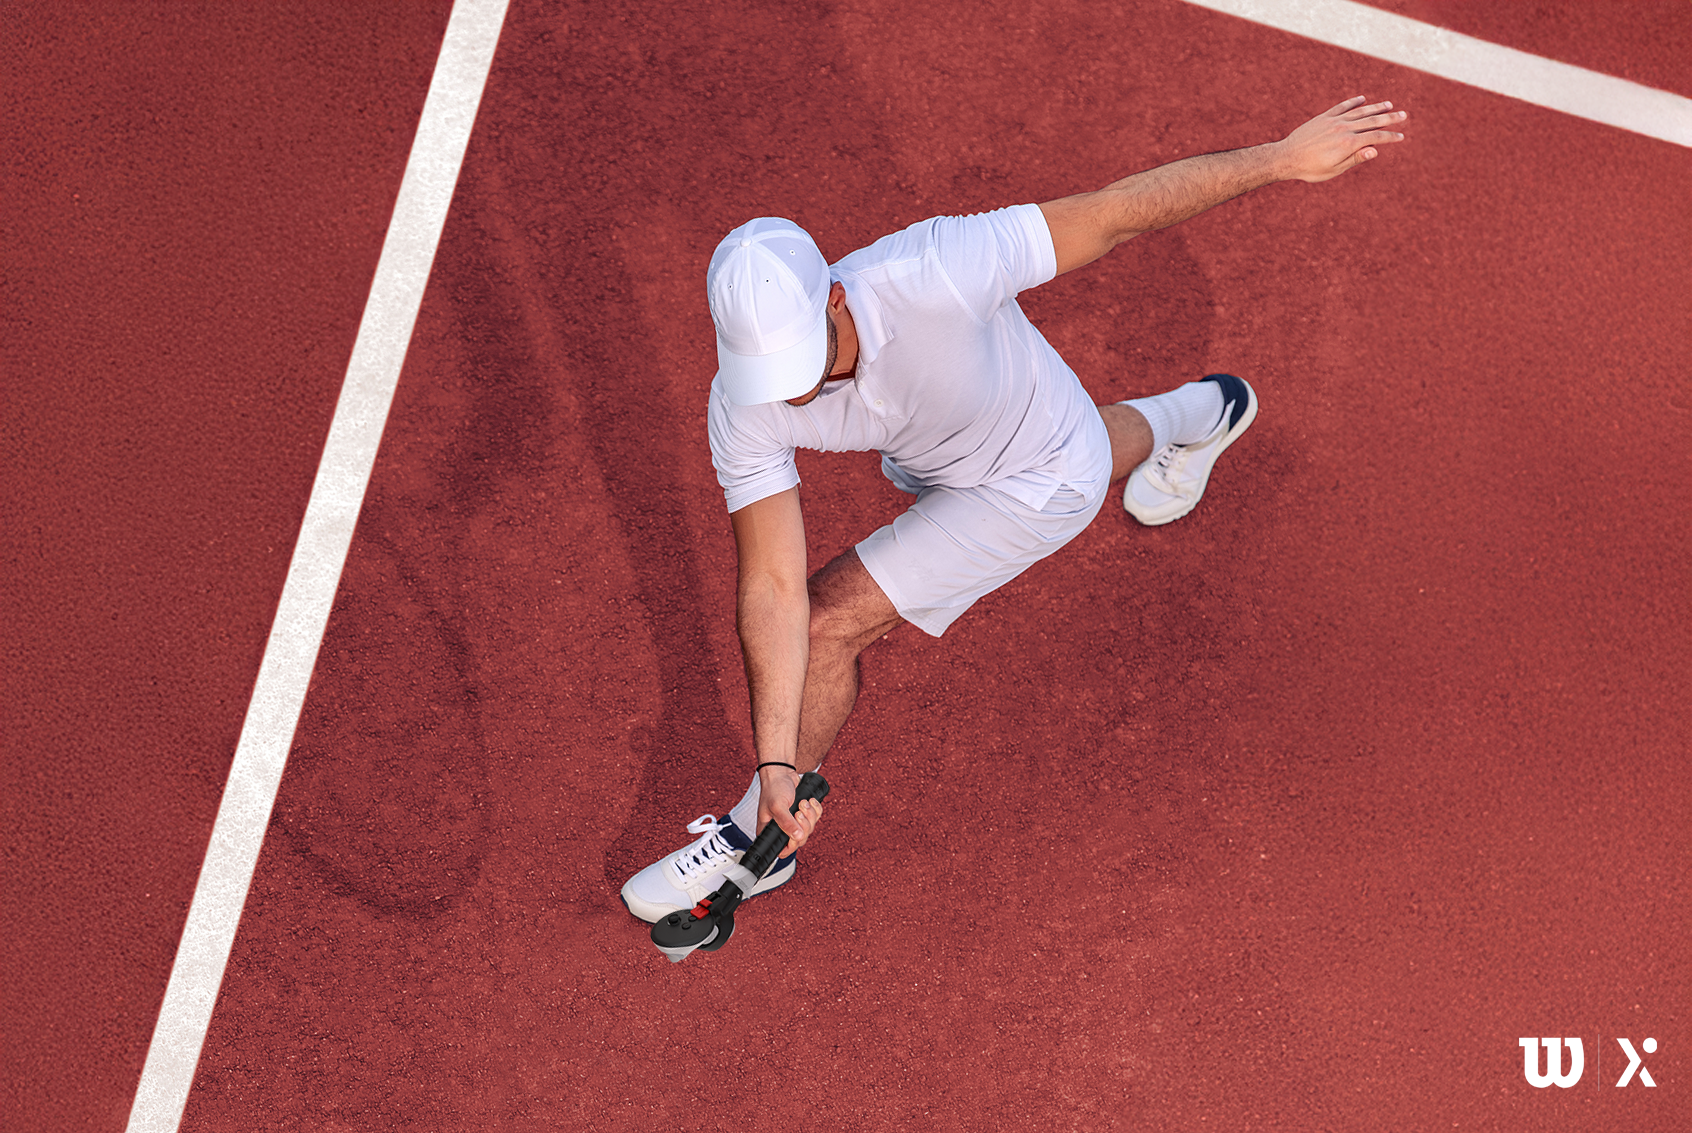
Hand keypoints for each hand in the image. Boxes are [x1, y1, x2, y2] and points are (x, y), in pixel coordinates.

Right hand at [756, 765, 822, 858]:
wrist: (782, 773)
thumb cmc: (773, 788)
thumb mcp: (777, 806)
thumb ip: (786, 823)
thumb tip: (797, 837)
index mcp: (770, 831)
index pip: (783, 849)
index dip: (792, 844)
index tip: (796, 833)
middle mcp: (783, 829)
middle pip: (800, 840)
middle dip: (804, 825)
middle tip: (799, 811)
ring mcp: (794, 822)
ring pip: (809, 829)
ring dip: (810, 815)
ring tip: (803, 802)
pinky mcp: (804, 814)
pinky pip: (816, 818)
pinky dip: (816, 809)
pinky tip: (810, 800)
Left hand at [1275, 96, 1407, 182]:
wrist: (1286, 157)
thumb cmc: (1310, 169)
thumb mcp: (1334, 169)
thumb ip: (1355, 158)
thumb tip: (1376, 150)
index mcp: (1348, 144)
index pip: (1376, 137)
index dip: (1390, 137)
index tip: (1401, 136)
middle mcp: (1344, 129)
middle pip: (1372, 121)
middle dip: (1390, 118)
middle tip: (1404, 115)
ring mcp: (1334, 120)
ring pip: (1360, 111)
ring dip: (1376, 107)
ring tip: (1389, 105)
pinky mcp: (1324, 117)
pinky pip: (1342, 107)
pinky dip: (1354, 102)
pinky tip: (1363, 100)